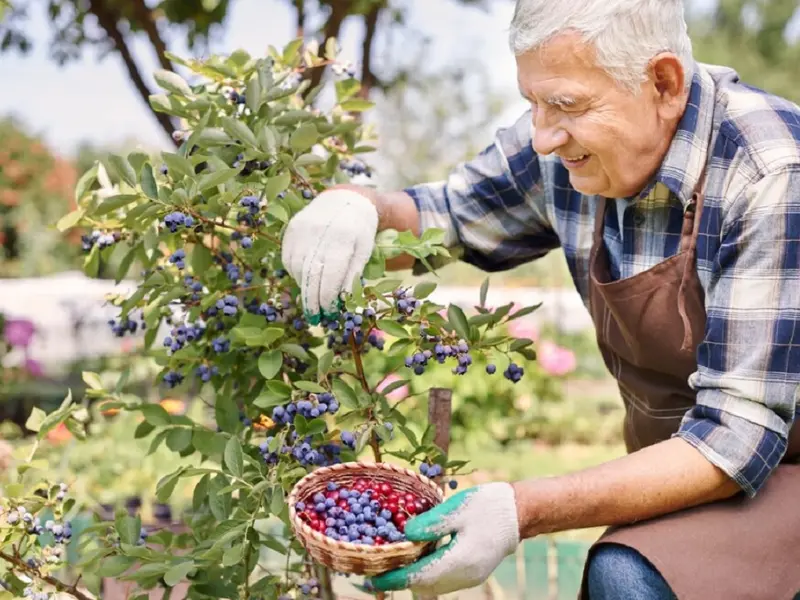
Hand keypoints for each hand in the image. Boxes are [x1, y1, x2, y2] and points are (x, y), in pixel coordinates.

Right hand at [281, 189, 377, 322]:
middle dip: (312, 300)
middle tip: (315, 318)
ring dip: (304, 287)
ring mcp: (302, 229)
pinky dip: (295, 272)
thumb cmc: (359, 231)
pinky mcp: (292, 229)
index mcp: (342, 238)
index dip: (327, 298)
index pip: (330, 276)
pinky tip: (306, 277)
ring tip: (313, 297)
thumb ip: (352, 275)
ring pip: (297, 268)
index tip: (328, 313)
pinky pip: (288, 258)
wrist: (346, 200)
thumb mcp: (364, 251)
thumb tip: (341, 300)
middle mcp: (319, 232)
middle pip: (310, 275)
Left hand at [369, 482, 519, 594]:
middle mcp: (464, 576)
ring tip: (391, 564)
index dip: (393, 579)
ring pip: (433, 585)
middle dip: (399, 580)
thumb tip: (405, 534)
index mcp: (459, 560)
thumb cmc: (488, 506)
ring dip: (412, 577)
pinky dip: (426, 573)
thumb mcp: (456, 508)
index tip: (371, 579)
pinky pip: (443, 579)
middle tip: (376, 570)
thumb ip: (430, 523)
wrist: (519, 512)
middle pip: (424, 585)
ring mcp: (470, 577)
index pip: (418, 576)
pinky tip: (416, 558)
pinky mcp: (472, 572)